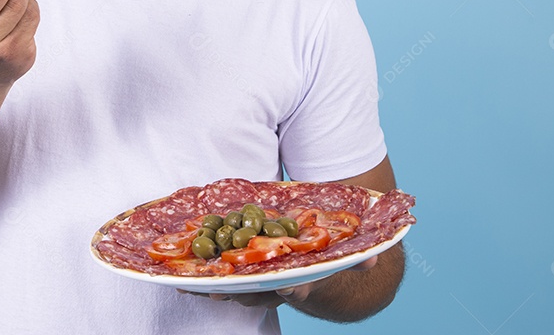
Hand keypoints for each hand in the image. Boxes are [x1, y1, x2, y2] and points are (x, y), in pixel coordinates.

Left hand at [179, 255, 378, 308]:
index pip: (293, 289)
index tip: (283, 287)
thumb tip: (375, 259)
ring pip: (230, 290)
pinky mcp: (234, 275)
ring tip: (191, 286)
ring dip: (211, 289)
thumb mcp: (341, 259)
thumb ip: (358, 259)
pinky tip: (179, 278)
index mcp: (298, 283)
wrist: (311, 270)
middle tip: (221, 292)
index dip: (288, 290)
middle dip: (238, 293)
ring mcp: (252, 284)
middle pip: (255, 294)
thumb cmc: (324, 260)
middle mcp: (273, 288)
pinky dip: (198, 280)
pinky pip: (215, 280)